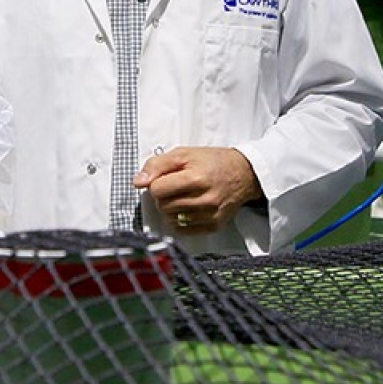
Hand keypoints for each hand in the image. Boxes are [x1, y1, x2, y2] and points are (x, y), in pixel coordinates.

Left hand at [133, 147, 263, 235]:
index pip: (157, 189)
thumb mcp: (184, 153)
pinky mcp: (214, 225)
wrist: (244, 173)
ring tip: (182, 196)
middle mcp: (204, 199)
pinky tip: (188, 208)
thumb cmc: (213, 161)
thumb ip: (157, 164)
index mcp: (196, 178)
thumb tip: (137, 182)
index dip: (156, 182)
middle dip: (163, 196)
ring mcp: (210, 215)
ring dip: (171, 208)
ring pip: (171, 219)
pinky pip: (184, 230)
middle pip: (162, 205)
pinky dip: (180, 220)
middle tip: (174, 187)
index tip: (165, 178)